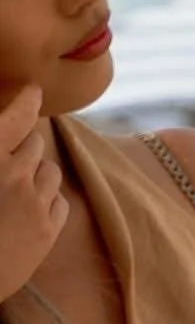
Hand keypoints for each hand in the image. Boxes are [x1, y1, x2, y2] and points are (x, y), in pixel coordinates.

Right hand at [0, 86, 67, 303]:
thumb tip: (5, 151)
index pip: (18, 116)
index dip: (27, 100)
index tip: (34, 92)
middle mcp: (15, 174)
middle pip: (35, 144)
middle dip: (23, 146)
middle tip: (8, 159)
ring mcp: (34, 204)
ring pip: (51, 170)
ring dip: (37, 172)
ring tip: (16, 187)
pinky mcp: (48, 232)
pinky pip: (59, 201)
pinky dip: (47, 199)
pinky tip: (30, 209)